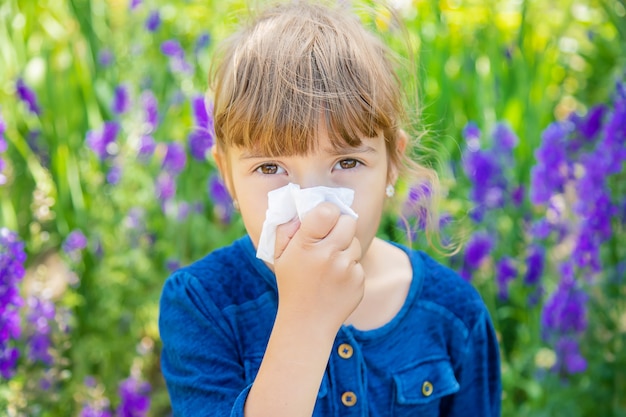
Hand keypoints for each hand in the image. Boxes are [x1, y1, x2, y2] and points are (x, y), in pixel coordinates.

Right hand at [273, 202, 364, 331]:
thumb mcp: (280, 255)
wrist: (307, 322)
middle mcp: (328, 255)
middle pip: (349, 222)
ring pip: (355, 243)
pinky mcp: (359, 281)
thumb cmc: (292, 284)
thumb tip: (302, 207)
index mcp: (305, 245)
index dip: (328, 212)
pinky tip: (336, 281)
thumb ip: (286, 227)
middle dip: (341, 226)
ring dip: (346, 248)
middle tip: (331, 239)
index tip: (324, 220)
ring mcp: (346, 269)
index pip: (328, 211)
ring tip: (330, 264)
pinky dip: (350, 269)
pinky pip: (359, 264)